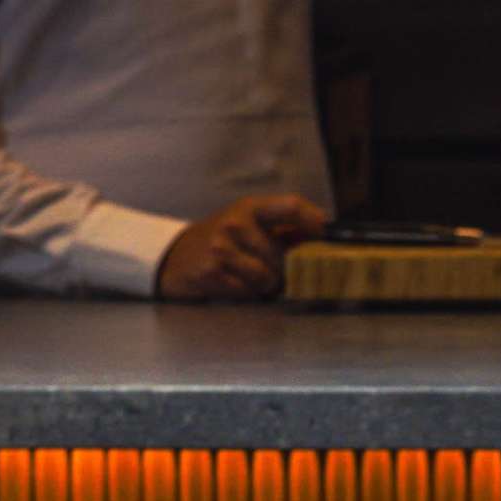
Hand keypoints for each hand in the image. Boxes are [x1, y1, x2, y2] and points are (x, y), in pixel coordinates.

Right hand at [155, 193, 328, 300]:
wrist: (175, 257)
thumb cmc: (222, 241)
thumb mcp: (249, 224)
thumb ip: (284, 229)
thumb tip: (324, 232)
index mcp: (250, 207)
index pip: (291, 206)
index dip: (314, 221)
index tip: (326, 235)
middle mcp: (235, 223)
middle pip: (283, 256)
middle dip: (282, 270)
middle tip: (268, 269)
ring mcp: (222, 248)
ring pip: (267, 279)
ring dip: (263, 286)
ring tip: (247, 276)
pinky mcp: (212, 272)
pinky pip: (247, 293)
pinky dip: (245, 294)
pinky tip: (231, 283)